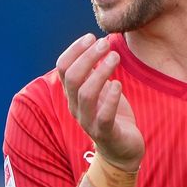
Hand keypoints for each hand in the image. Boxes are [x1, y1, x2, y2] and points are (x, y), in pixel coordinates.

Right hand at [56, 33, 143, 170]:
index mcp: (73, 95)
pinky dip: (110, 99)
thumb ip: (95, 71)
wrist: (123, 150)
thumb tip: (96, 43)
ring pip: (86, 94)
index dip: (75, 50)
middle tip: (105, 43)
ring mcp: (89, 122)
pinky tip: (119, 84)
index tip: (91, 37)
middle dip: (88, 57)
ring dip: (100, 72)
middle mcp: (76, 107)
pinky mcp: (106, 134)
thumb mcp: (102, 89)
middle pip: (72, 78)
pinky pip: (103, 116)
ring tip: (115, 57)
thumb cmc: (112, 114)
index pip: (63, 68)